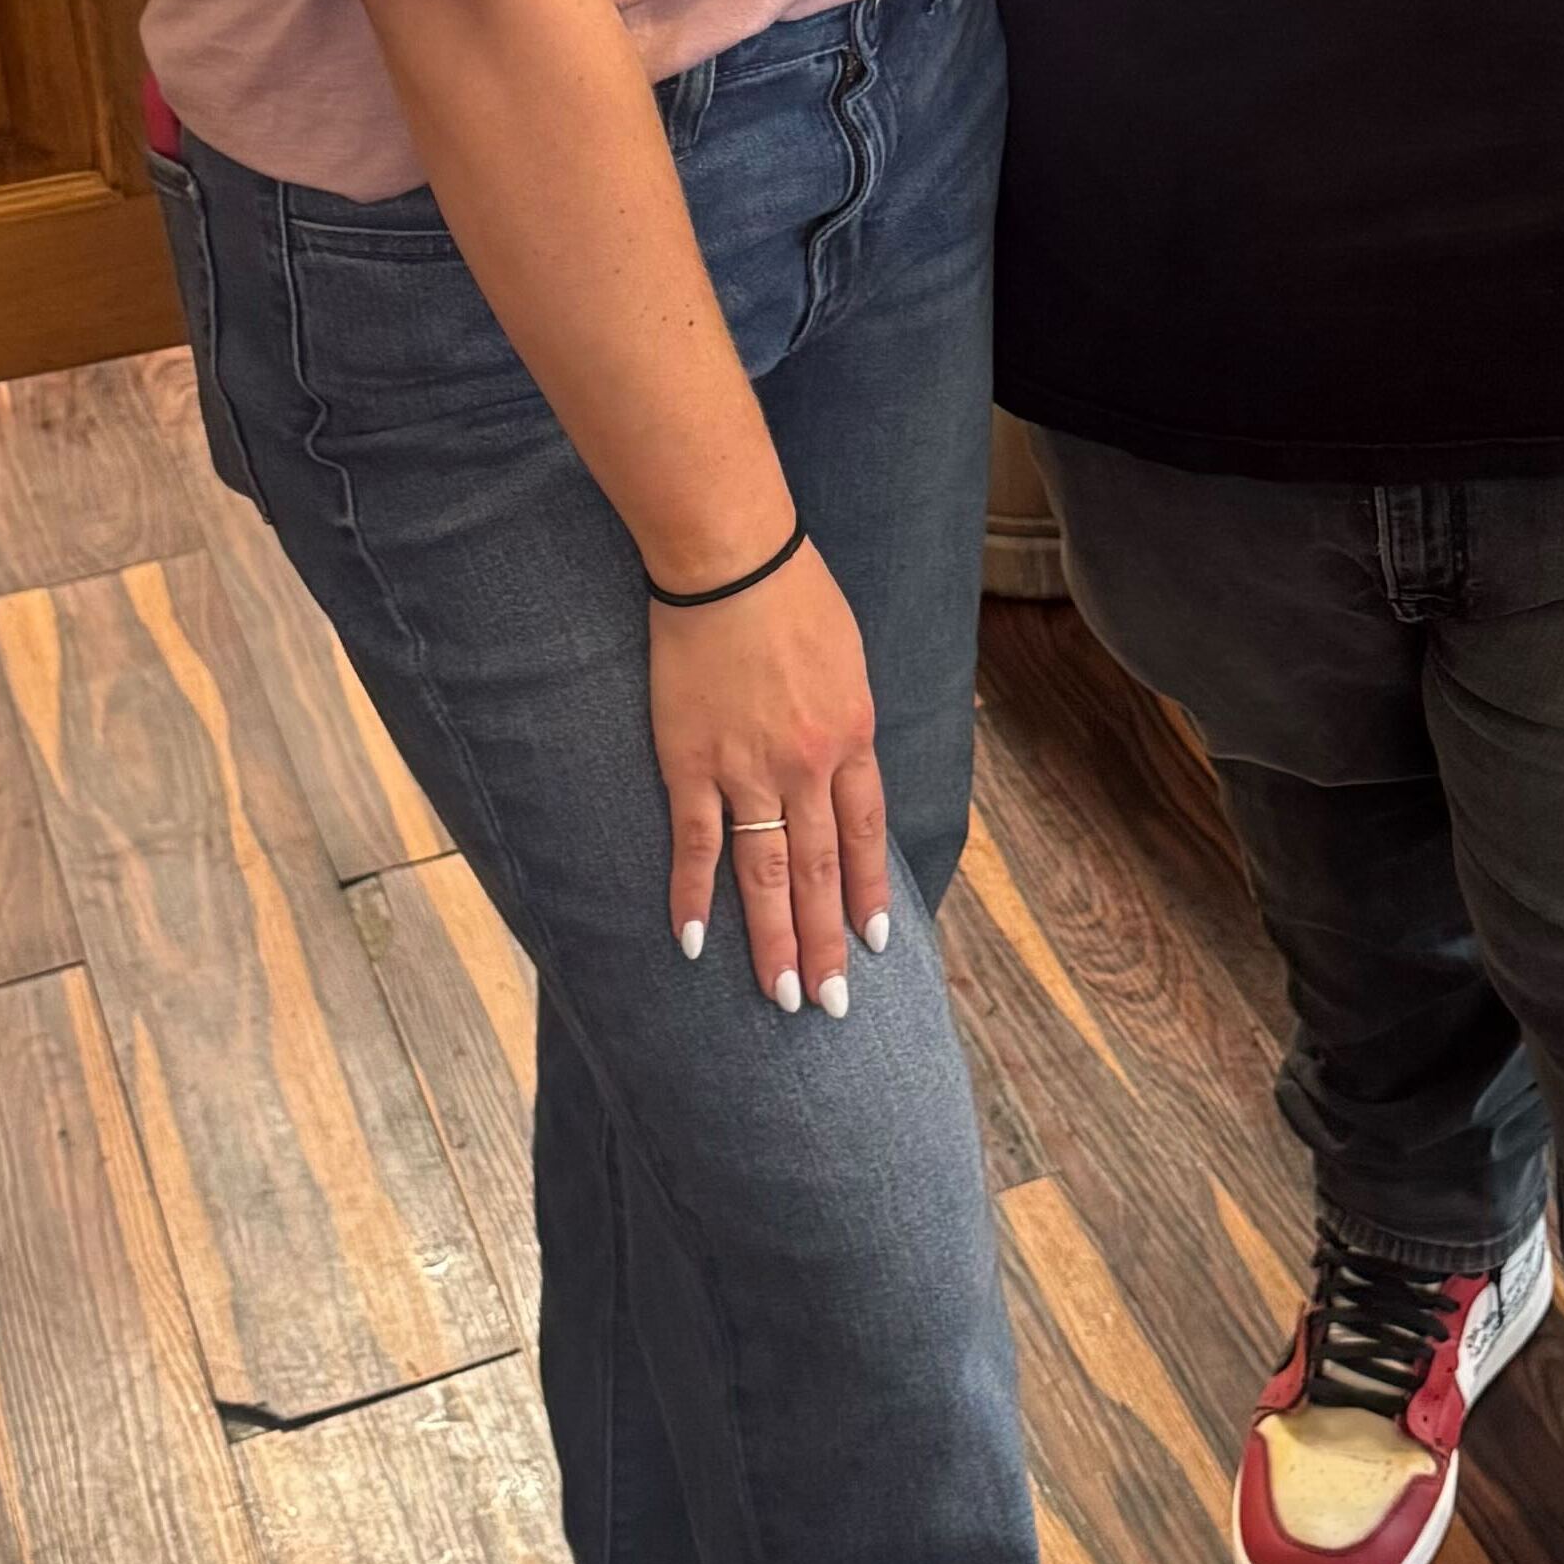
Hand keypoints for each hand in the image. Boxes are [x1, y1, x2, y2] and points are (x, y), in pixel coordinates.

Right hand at [649, 546, 892, 1014]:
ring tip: (781, 995)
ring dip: (772, 940)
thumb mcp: (847, 658)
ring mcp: (746, 770)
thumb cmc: (793, 592)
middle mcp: (806, 766)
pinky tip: (692, 943)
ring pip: (765, 874)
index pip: (865, 835)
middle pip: (819, 870)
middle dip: (825, 942)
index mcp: (851, 737)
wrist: (730, 560)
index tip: (873, 942)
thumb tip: (844, 762)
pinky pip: (694, 844)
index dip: (867, 892)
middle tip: (828, 1004)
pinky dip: (692, 897)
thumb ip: (845, 719)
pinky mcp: (690, 764)